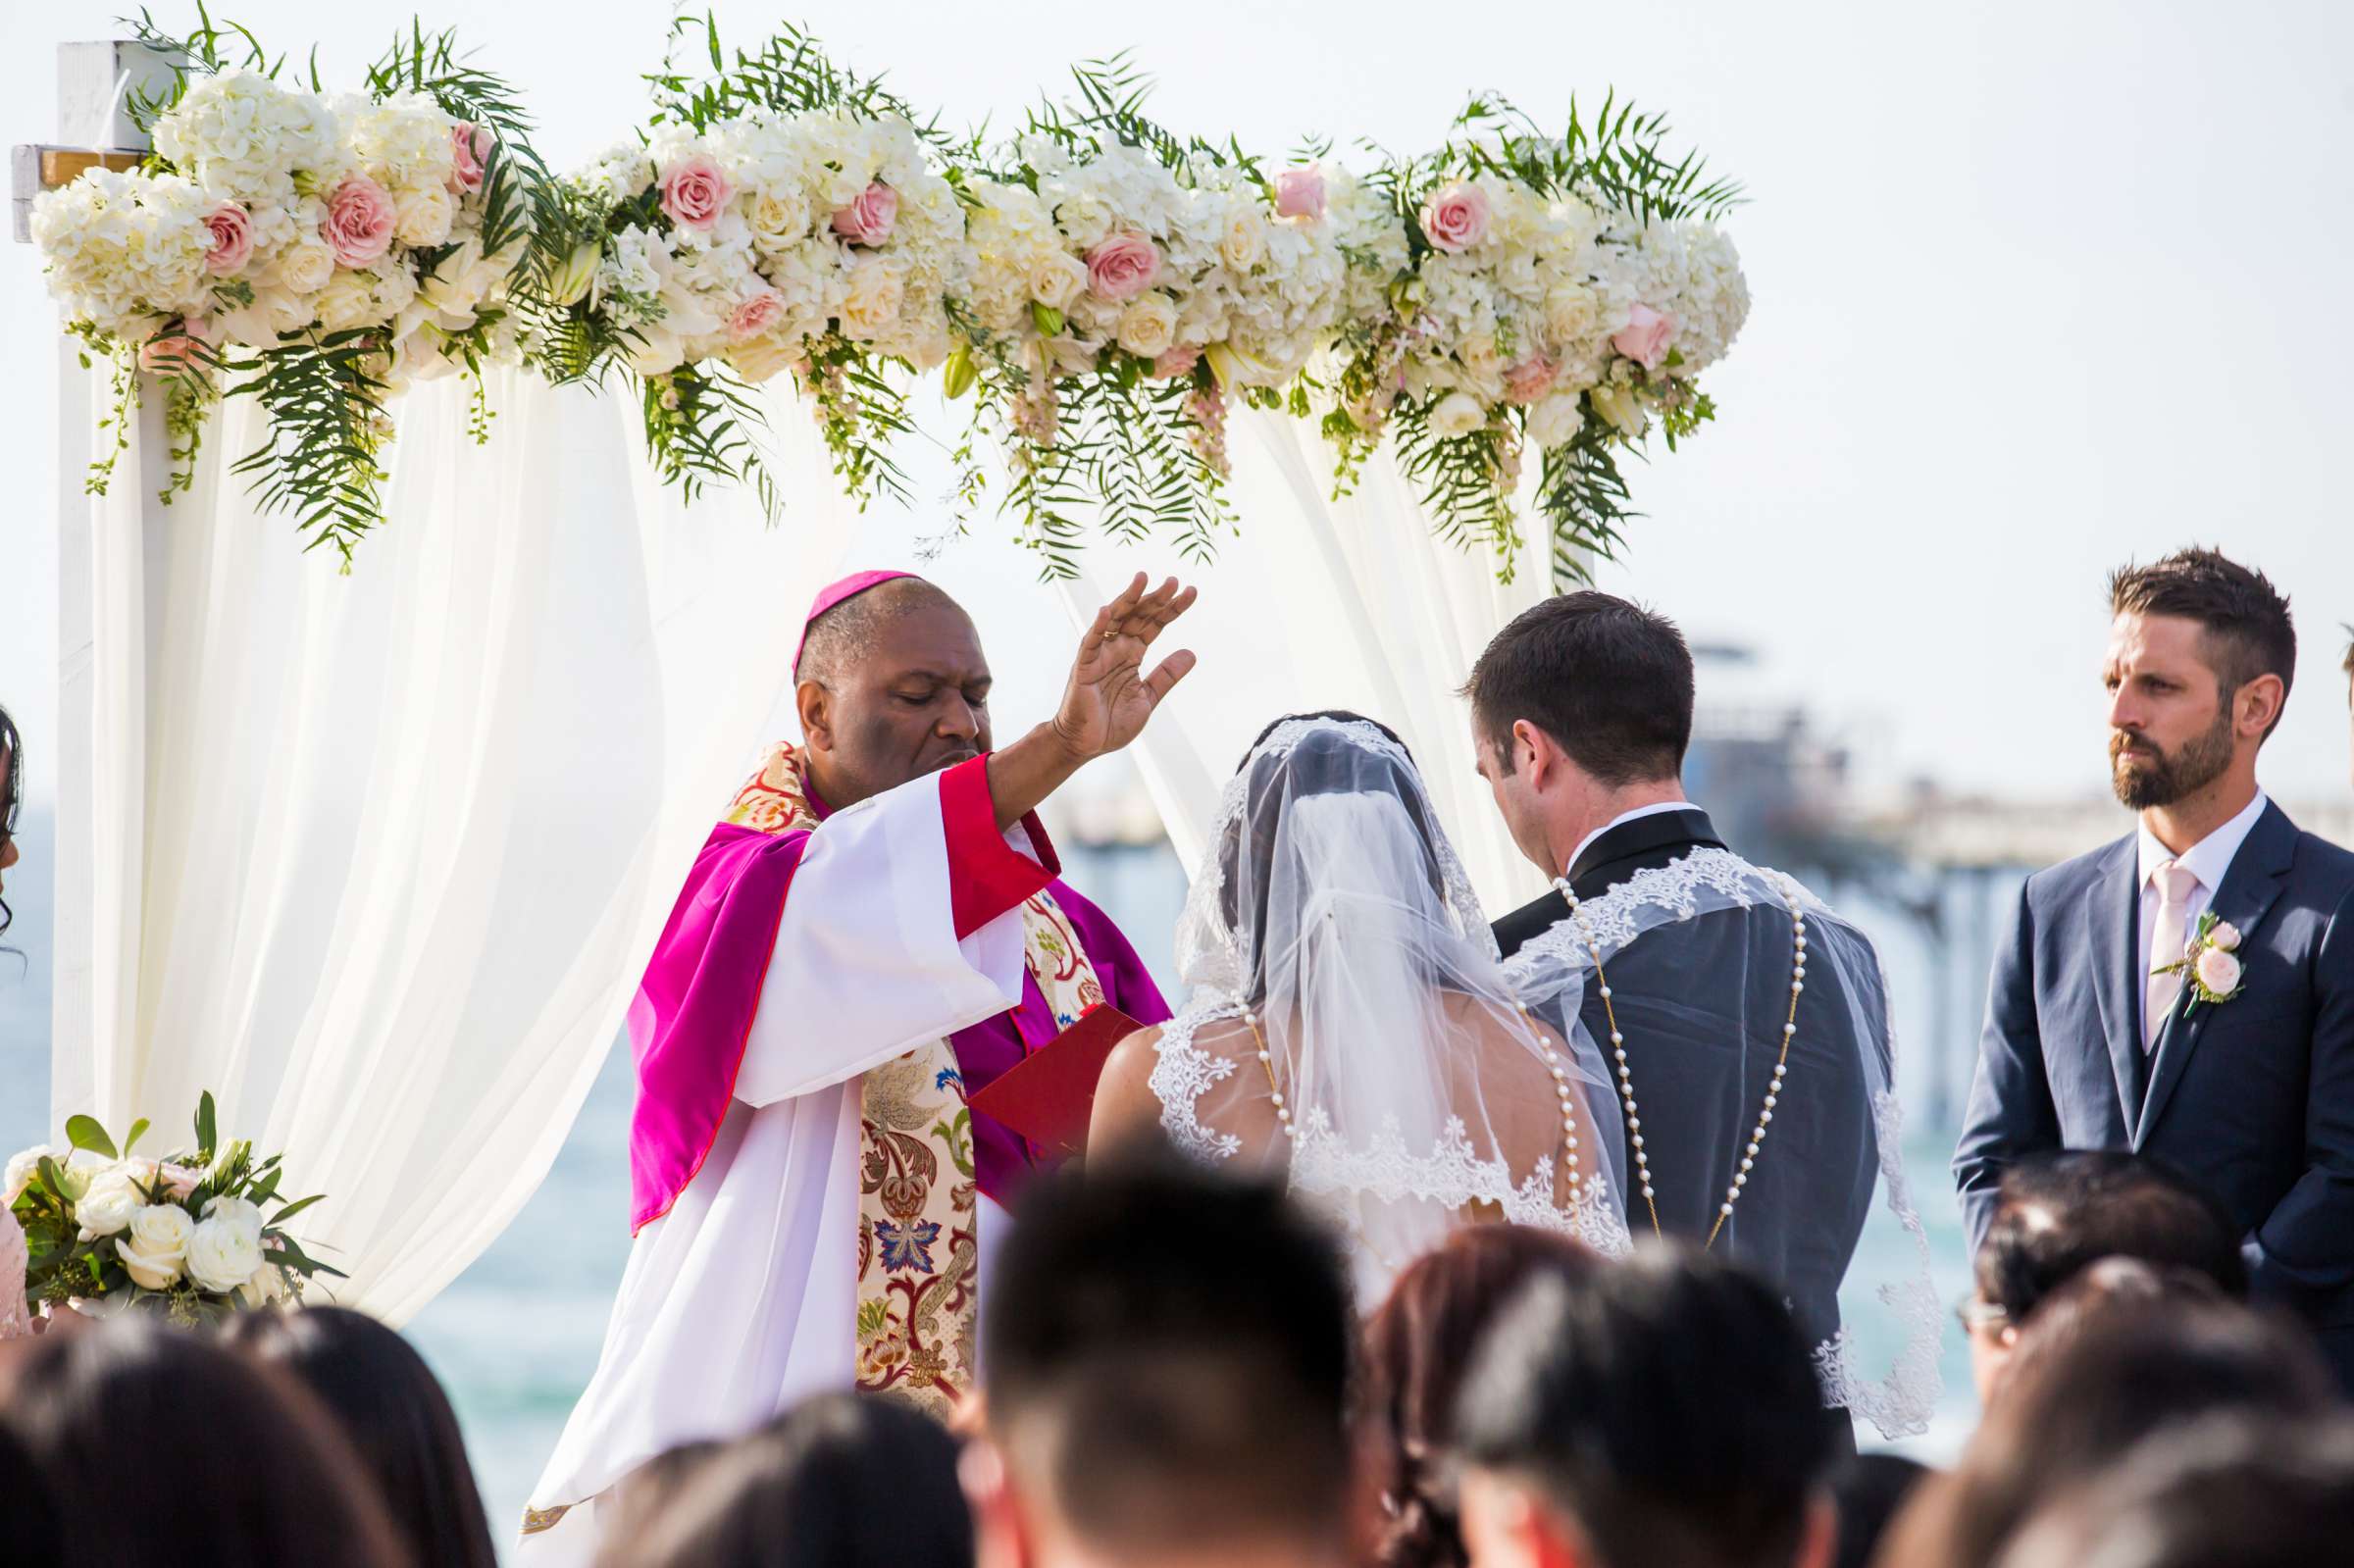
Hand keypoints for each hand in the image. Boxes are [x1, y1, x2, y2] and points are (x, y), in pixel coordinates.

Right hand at [1049, 574, 1196, 761]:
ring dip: (1128, 599)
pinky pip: (1090, 643)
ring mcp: (1099, 655)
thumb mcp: (1148, 697)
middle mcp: (1116, 648)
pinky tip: (1107, 611)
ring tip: (1143, 579)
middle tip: (1174, 581)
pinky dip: (1098, 627)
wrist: (1085, 745)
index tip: (1191, 592)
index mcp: (1132, 654)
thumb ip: (1166, 675)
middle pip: (1138, 616)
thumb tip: (1192, 653)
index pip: (1155, 625)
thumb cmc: (1112, 722)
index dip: (1172, 609)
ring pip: (1114, 620)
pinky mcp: (1083, 668)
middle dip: (1156, 599)